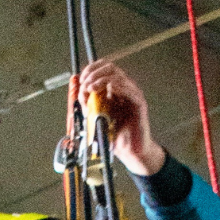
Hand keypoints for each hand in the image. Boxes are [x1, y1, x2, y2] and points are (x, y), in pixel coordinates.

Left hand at [77, 60, 165, 176]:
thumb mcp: (95, 118)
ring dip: (101, 80)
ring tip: (91, 88)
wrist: (129, 151)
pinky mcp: (139, 103)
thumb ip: (88, 104)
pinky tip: (108, 90)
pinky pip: (129, 89)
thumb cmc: (115, 136)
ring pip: (118, 76)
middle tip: (85, 84)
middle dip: (94, 73)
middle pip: (110, 68)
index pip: (104, 69)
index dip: (91, 69)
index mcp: (114, 90)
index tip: (81, 79)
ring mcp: (132, 95)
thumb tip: (80, 91)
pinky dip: (117, 87)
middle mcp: (124, 89)